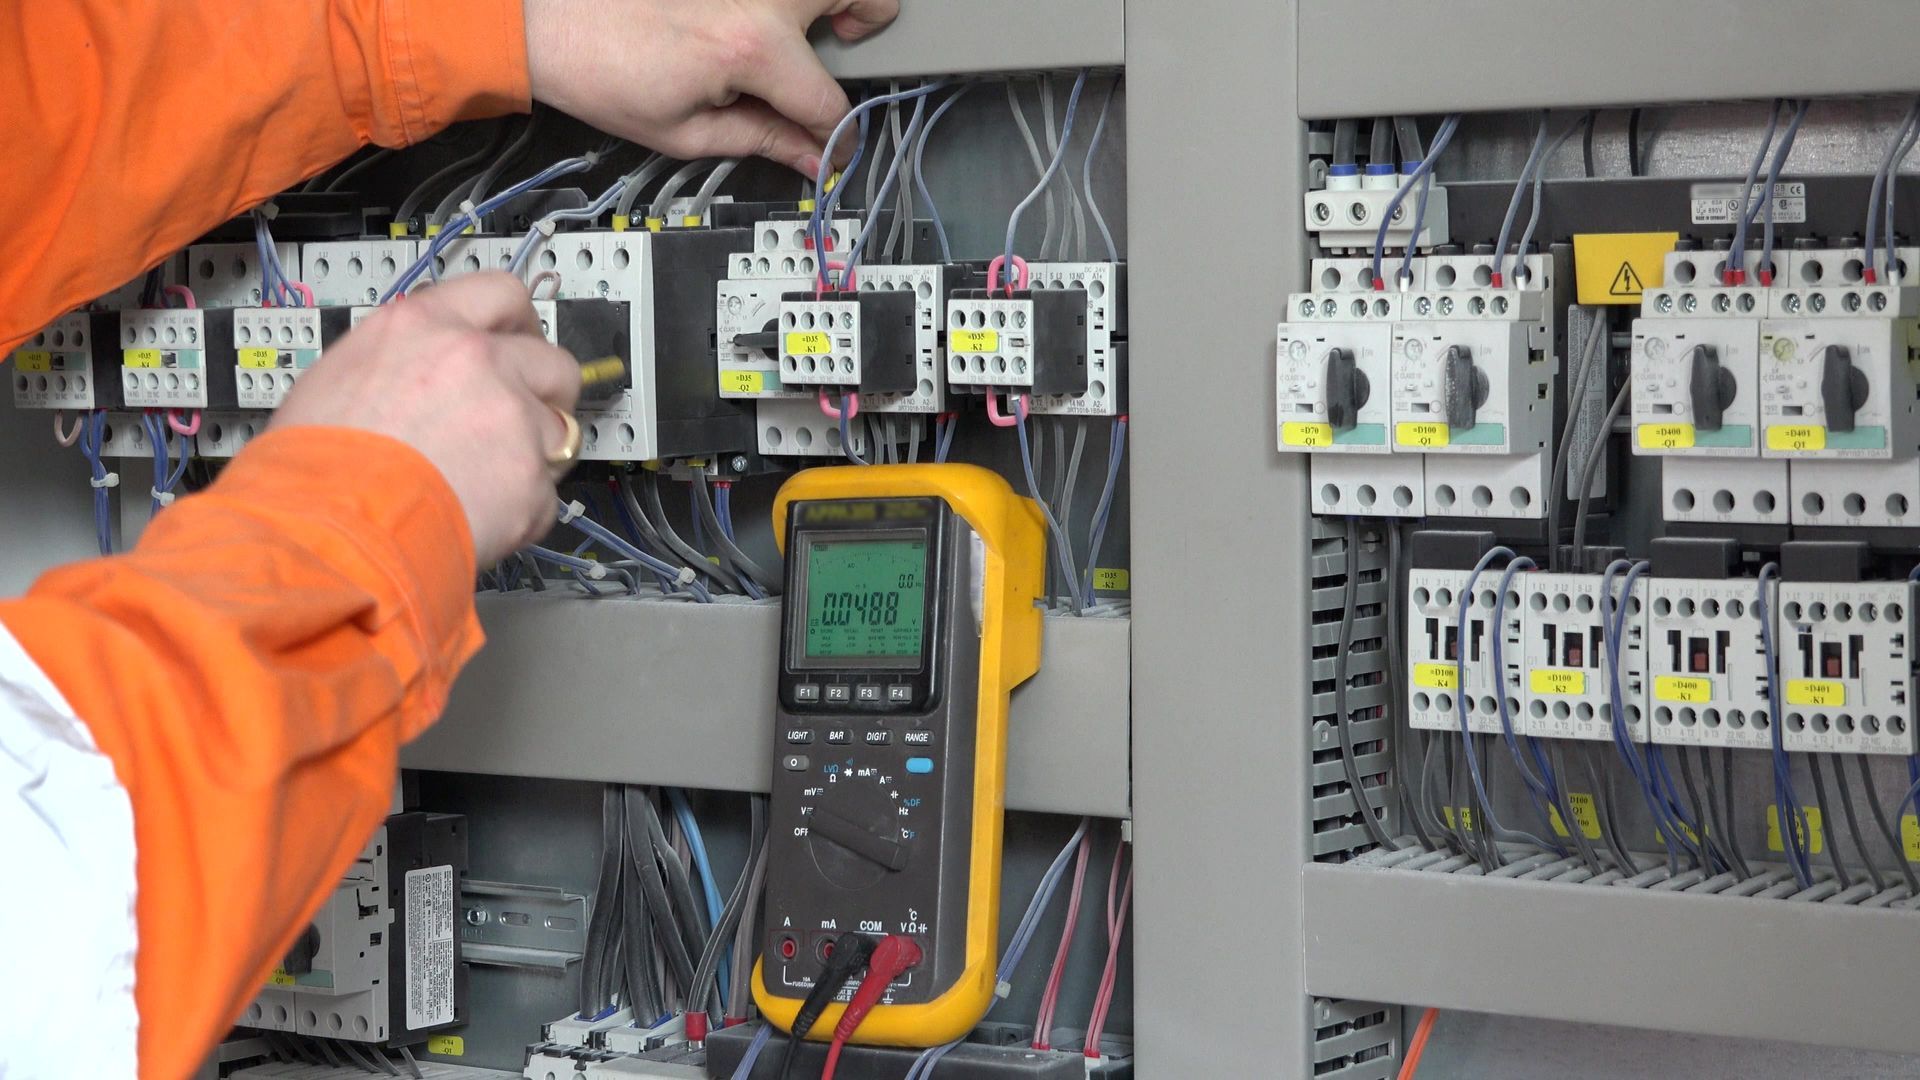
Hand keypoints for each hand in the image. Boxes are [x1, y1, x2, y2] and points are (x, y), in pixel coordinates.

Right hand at [270, 273, 579, 564]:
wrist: (325, 530)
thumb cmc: (311, 467)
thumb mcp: (339, 375)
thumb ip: (401, 359)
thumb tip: (418, 371)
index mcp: (425, 325)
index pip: (501, 293)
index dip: (519, 323)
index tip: (521, 340)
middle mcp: (478, 361)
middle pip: (553, 362)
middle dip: (545, 393)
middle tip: (520, 420)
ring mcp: (513, 418)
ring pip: (559, 430)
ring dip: (534, 455)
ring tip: (488, 483)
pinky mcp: (532, 479)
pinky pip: (545, 494)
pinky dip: (522, 512)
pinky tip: (480, 520)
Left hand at [523, 0, 899, 173]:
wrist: (544, 19)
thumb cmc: (601, 70)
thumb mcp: (686, 132)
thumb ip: (761, 141)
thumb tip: (809, 158)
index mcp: (752, 48)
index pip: (828, 100)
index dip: (838, 136)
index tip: (833, 147)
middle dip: (868, 20)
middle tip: (842, 41)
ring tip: (809, 16)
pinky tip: (757, 10)